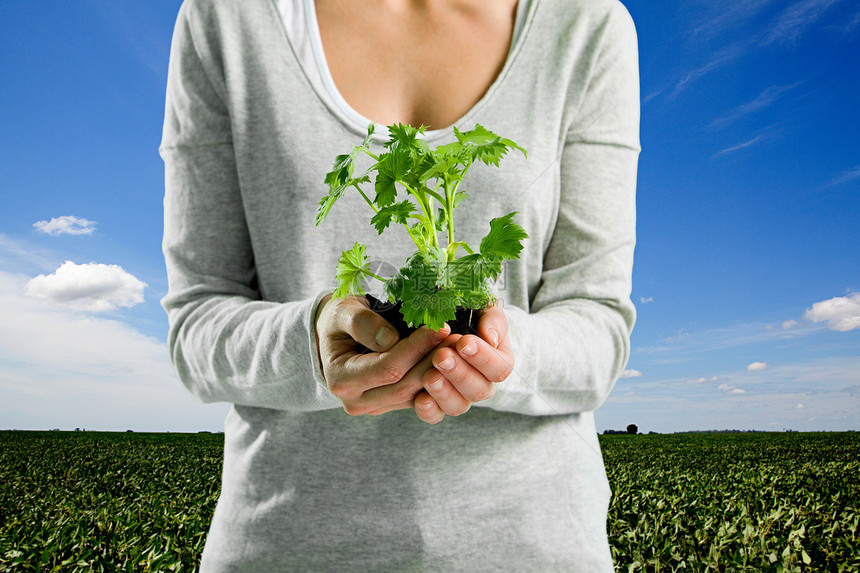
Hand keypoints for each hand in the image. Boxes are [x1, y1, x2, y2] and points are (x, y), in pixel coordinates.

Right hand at [315, 294, 449, 415]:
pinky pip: (416, 397)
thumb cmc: (338, 320)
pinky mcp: (389, 405)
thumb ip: (362, 323)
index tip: (439, 328)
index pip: (387, 368)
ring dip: (438, 372)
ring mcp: (374, 407)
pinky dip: (435, 379)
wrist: (334, 336)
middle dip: (432, 361)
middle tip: (455, 338)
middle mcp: (356, 401)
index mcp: (342, 379)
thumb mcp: (342, 312)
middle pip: (403, 386)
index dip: (415, 349)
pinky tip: (449, 360)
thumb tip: (389, 338)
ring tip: (455, 347)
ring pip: (413, 395)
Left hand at [412, 304, 513, 423]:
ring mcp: (459, 396)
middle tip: (441, 357)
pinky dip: (428, 410)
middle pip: (479, 390)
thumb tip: (490, 336)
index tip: (464, 342)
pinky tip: (420, 398)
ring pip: (458, 406)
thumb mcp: (483, 306)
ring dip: (444, 392)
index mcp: (498, 361)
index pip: (500, 368)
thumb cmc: (468, 311)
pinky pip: (435, 416)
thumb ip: (492, 318)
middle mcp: (482, 383)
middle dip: (460, 373)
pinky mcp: (436, 403)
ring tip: (429, 376)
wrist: (443, 320)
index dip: (483, 358)